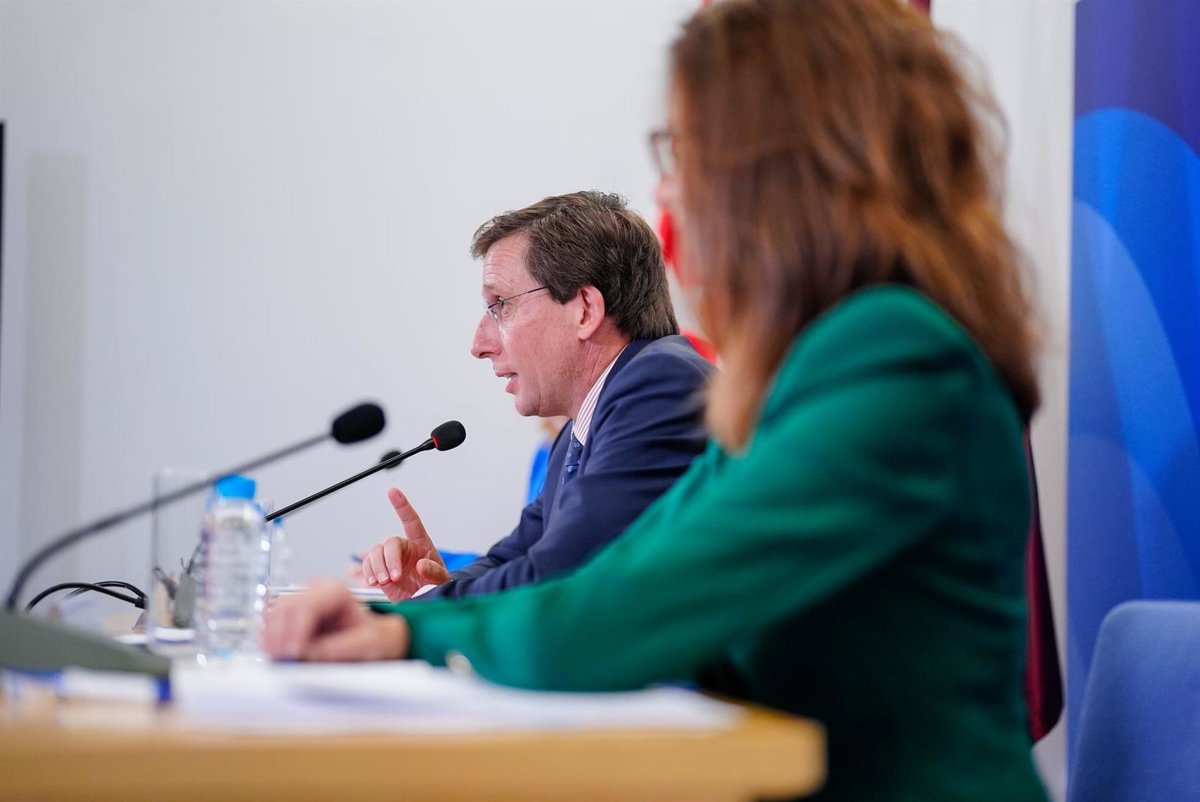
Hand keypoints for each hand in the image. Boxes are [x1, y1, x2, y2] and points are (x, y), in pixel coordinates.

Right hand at [262, 579, 408, 661]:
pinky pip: (271, 621)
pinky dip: (269, 637)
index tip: (295, 652)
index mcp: (336, 592)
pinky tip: (274, 653)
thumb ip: (334, 650)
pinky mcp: (291, 614)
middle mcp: (315, 591)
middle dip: (281, 634)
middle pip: (286, 607)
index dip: (298, 630)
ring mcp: (301, 600)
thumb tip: (304, 653)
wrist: (369, 638)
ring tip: (277, 659)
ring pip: (274, 613)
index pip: (309, 606)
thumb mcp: (363, 645)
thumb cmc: (370, 638)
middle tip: (281, 659)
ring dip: (271, 636)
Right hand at [359, 488, 449, 600]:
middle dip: (389, 560)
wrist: (423, 601)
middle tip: (394, 578)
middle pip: (390, 543)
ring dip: (376, 567)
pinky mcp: (379, 569)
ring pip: (375, 553)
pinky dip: (368, 572)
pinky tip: (374, 582)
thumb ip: (434, 572)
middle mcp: (404, 547)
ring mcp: (390, 558)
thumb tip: (421, 565)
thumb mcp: (441, 580)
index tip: (393, 491)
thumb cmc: (435, 586)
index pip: (411, 521)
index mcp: (421, 543)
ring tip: (384, 582)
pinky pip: (368, 564)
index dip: (402, 505)